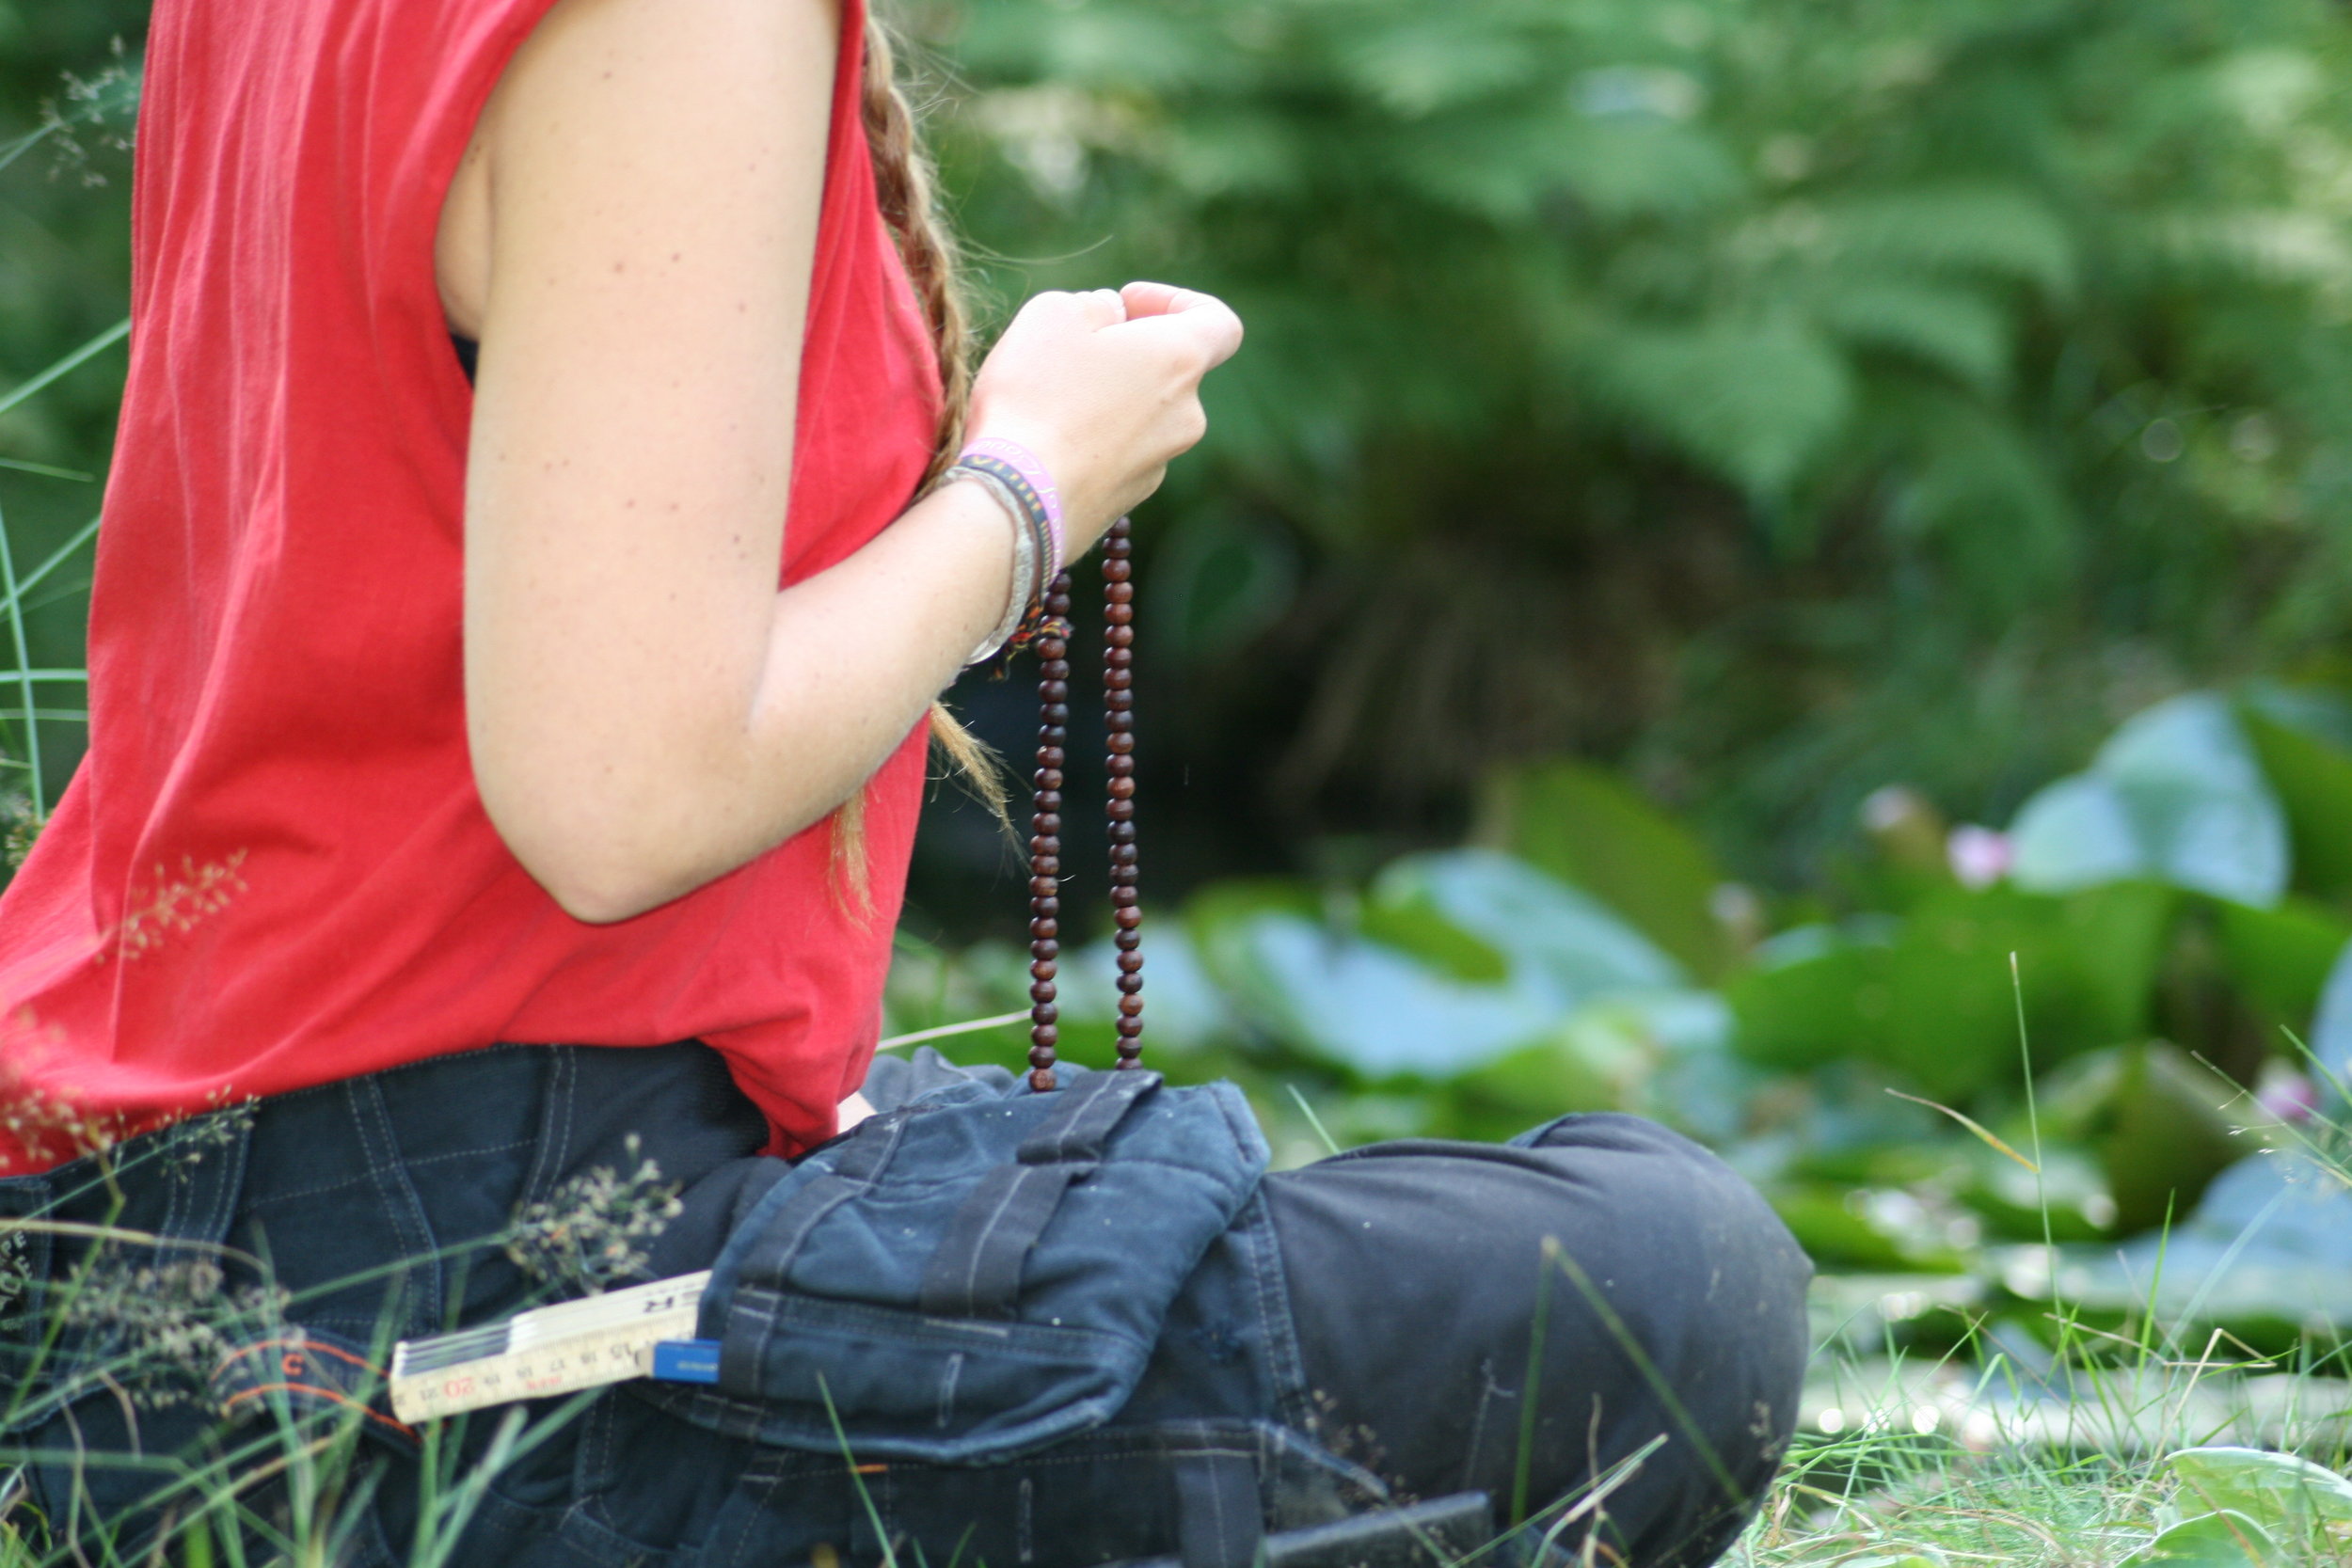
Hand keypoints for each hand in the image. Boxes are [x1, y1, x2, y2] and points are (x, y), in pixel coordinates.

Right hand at [964, 282, 1243, 559]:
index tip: (1126, 304)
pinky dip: (1091, 440)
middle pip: (1169, 370)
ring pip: (1141, 414)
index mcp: (1180, 361)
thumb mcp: (1053, 315)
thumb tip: (1109, 318)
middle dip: (1127, 352)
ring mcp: (1160, 463)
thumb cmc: (1036, 397)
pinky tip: (1043, 442)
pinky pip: (1117, 454)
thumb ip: (1094, 304)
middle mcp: (1186, 415)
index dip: (1176, 302)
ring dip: (1106, 398)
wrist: (1017, 501)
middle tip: (1070, 348)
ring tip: (1045, 398)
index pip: (1220, 324)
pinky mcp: (1129, 499)